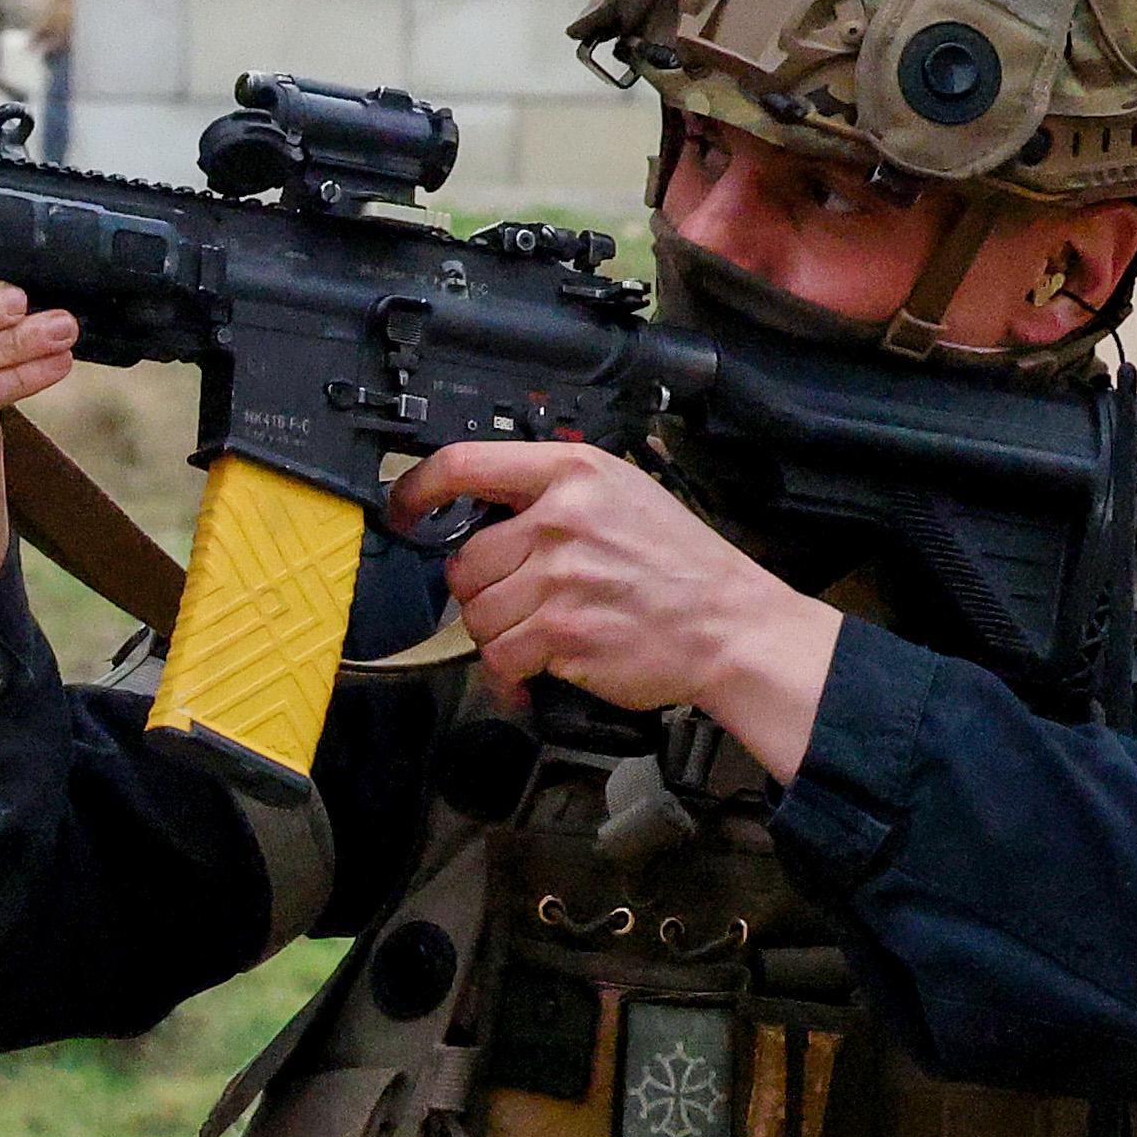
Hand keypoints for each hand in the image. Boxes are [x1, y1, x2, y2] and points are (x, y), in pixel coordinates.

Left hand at [387, 439, 839, 782]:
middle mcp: (561, 518)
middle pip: (464, 561)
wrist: (732, 625)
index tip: (403, 511)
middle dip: (484, 592)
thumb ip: (551, 495)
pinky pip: (498, 657)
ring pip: (476, 614)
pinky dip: (512, 673)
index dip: (418, 489)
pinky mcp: (560, 630)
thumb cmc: (680, 566)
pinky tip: (542, 665)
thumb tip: (477, 508)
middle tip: (528, 601)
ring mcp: (560, 575)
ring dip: (501, 634)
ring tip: (548, 630)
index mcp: (573, 473)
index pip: (464, 463)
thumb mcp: (622, 497)